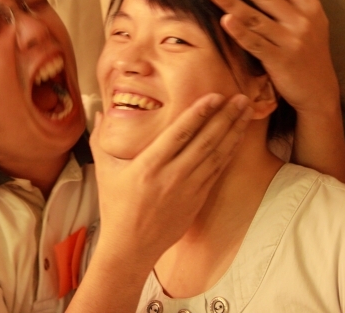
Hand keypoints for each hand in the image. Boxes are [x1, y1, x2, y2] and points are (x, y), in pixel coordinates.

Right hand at [90, 93, 252, 265]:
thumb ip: (100, 138)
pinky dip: (229, 152)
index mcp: (148, 166)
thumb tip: (98, 111)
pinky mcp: (197, 199)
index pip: (178, 134)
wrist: (131, 247)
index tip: (214, 96)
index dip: (198, 113)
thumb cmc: (115, 207)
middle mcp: (172, 176)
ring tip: (245, 111)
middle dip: (225, 117)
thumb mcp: (104, 171)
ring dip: (233, 131)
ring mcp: (188, 189)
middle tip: (240, 97)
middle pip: (205, 141)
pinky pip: (217, 171)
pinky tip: (237, 138)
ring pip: (216, 155)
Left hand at [205, 0, 339, 115]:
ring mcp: (289, 40)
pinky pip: (255, 43)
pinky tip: (224, 20)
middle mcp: (300, 19)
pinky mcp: (279, 60)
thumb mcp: (317, 19)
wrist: (319, 90)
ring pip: (255, 16)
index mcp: (308, 6)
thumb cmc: (312, 52)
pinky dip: (240, 32)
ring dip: (232, 1)